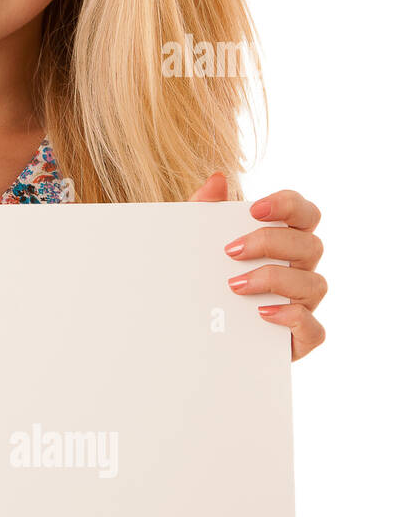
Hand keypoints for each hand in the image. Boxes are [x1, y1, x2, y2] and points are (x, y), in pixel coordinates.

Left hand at [189, 171, 326, 360]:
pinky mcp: (301, 337)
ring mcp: (305, 304)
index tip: (254, 209)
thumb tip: (217, 180)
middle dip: (271, 243)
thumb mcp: (202, 246)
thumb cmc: (211, 281)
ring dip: (275, 280)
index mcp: (286, 242)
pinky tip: (262, 313)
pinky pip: (315, 328)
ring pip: (315, 284)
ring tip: (235, 285)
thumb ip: (207, 212)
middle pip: (310, 245)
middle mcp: (302, 270)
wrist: (203, 333)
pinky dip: (292, 317)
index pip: (305, 213)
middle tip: (231, 250)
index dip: (288, 205)